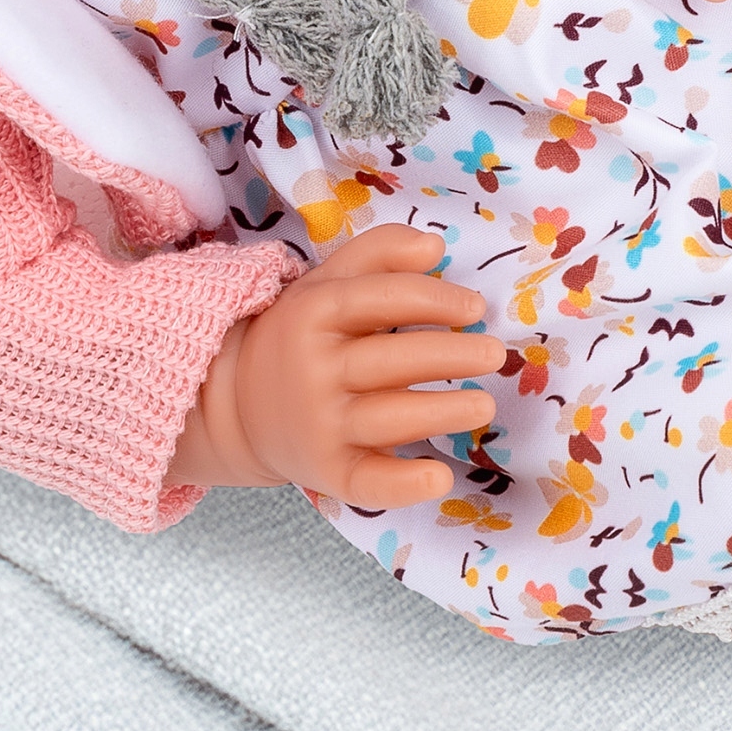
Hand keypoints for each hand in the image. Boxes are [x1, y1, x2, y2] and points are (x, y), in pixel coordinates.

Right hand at [169, 225, 504, 508]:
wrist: (237, 403)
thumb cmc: (301, 336)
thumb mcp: (326, 283)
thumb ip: (379, 253)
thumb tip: (435, 246)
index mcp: (314, 312)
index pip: (382, 298)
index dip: (434, 299)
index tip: (474, 308)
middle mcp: (313, 368)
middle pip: (391, 359)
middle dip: (449, 355)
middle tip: (495, 354)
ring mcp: (319, 423)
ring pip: (388, 417)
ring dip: (441, 412)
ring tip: (483, 405)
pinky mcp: (326, 471)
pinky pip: (367, 481)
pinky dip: (404, 484)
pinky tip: (440, 478)